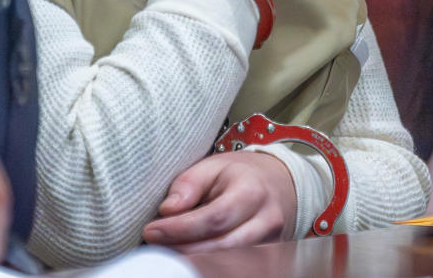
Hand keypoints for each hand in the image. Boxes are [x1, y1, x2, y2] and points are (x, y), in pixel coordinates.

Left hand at [140, 151, 296, 253]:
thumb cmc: (242, 175)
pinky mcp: (268, 260)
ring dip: (194, 262)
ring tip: (166, 254)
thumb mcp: (214, 165)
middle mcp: (266, 222)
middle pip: (220, 247)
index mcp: (252, 193)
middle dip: (182, 251)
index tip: (151, 231)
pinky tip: (188, 260)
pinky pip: (233, 269)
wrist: (281, 184)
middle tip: (153, 247)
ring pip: (227, 264)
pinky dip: (208, 266)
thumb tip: (168, 209)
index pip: (214, 218)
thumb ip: (189, 183)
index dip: (180, 229)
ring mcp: (270, 244)